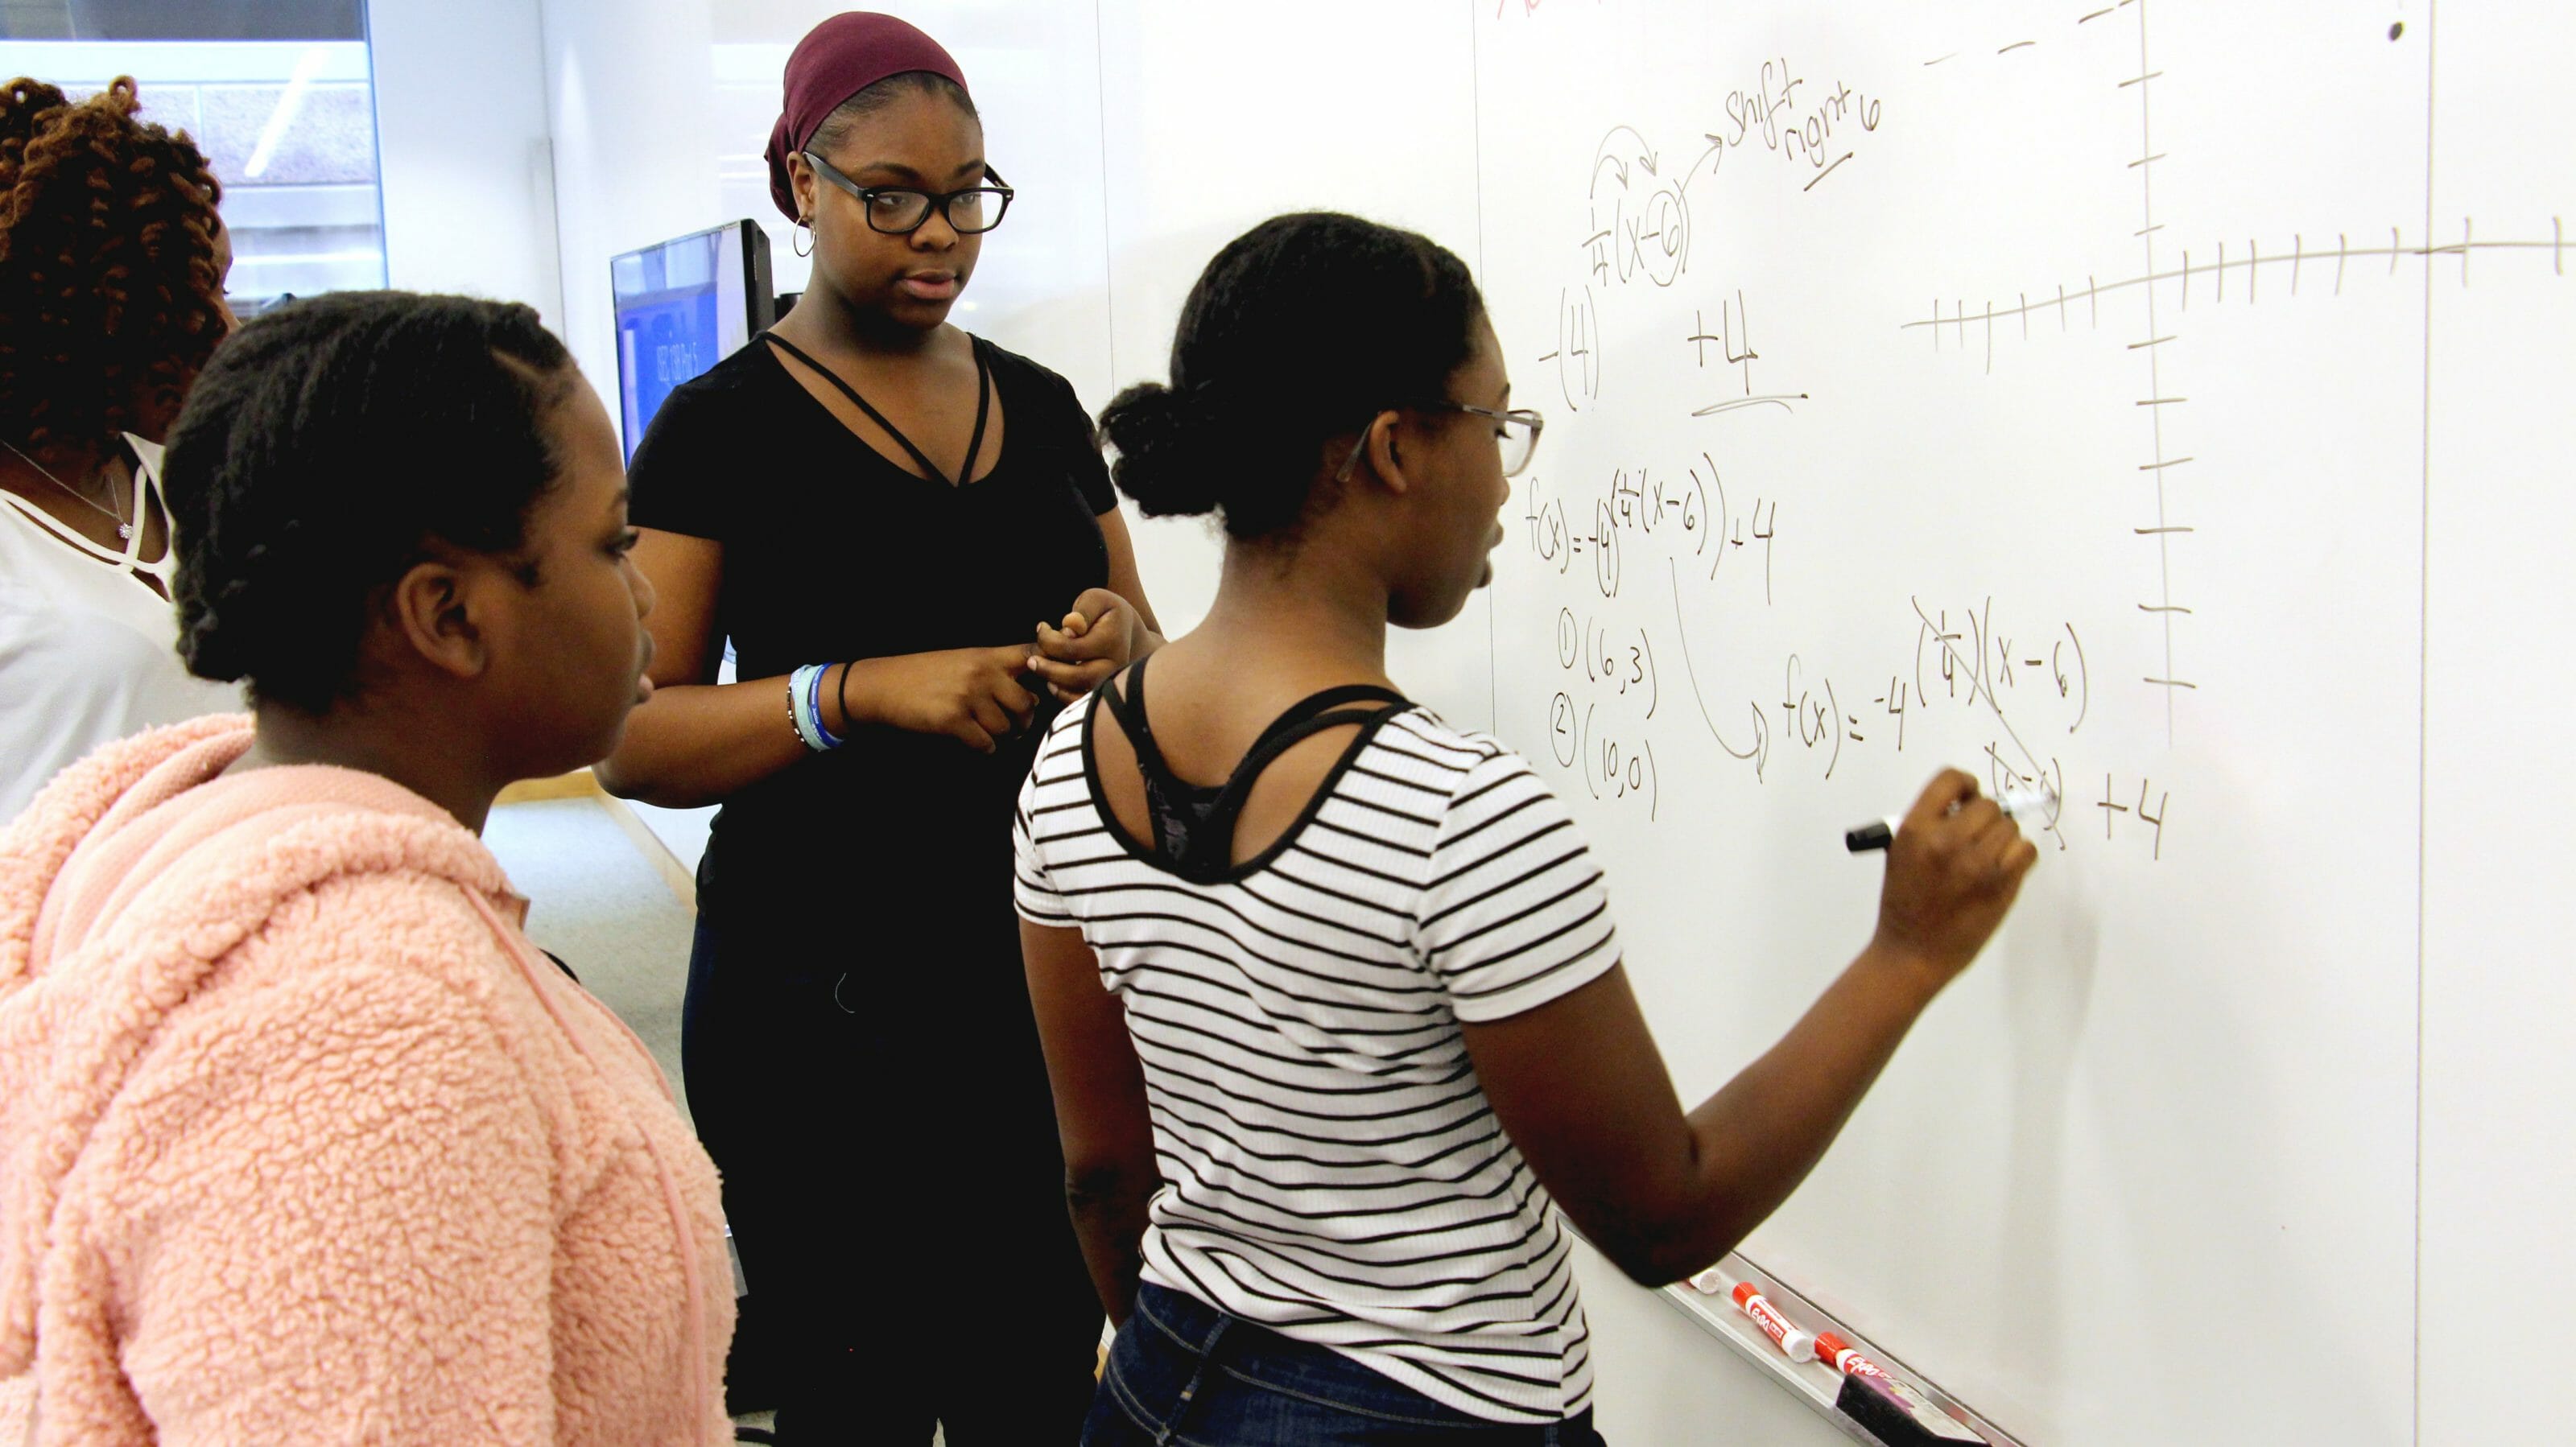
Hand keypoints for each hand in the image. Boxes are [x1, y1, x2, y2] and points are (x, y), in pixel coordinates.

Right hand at [840, 646, 1039, 753]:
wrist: (884, 685)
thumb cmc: (926, 674)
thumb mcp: (964, 660)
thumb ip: (998, 672)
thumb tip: (1035, 697)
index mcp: (987, 656)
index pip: (1032, 655)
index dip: (1049, 668)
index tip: (1050, 684)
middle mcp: (982, 673)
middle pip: (1027, 703)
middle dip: (1024, 720)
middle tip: (1015, 725)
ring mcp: (968, 696)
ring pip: (1006, 727)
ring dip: (1002, 736)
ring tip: (991, 733)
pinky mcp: (953, 720)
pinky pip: (986, 743)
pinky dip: (985, 748)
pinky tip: (976, 743)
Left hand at [1028, 588, 1143, 703]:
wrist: (1128, 632)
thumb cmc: (1106, 613)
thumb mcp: (1097, 599)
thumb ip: (1084, 610)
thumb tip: (1071, 625)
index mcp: (1112, 640)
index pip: (1071, 647)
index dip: (1048, 639)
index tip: (1042, 628)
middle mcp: (1116, 665)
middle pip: (1077, 676)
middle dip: (1048, 669)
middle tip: (1032, 660)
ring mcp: (1113, 682)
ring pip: (1079, 694)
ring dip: (1054, 683)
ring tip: (1041, 669)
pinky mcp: (1107, 693)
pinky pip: (1082, 703)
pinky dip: (1064, 696)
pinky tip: (1053, 682)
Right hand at [1869, 769, 2039, 988]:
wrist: (1913, 952)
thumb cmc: (1905, 902)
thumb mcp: (1901, 853)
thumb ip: (1930, 825)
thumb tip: (1968, 806)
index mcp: (1915, 830)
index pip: (1951, 780)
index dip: (1965, 785)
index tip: (1967, 798)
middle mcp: (1946, 842)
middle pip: (1988, 805)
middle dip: (1985, 818)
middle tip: (1977, 837)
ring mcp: (1976, 864)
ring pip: (2010, 827)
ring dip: (2002, 838)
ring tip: (1987, 857)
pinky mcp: (2000, 885)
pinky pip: (2026, 850)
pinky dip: (2019, 856)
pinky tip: (2002, 867)